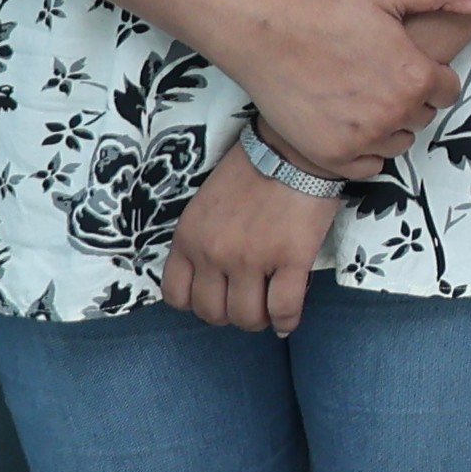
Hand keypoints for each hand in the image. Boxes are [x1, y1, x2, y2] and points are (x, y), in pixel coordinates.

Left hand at [161, 150, 335, 335]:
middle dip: (229, 315)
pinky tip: (288, 321)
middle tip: (246, 305)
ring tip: (268, 311)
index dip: (197, 304)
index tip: (215, 297)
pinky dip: (286, 322)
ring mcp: (252, 259)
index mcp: (188, 238)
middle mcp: (214, 254)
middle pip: (212, 312)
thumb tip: (217, 275)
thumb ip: (202, 239)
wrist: (293, 149)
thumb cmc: (251, 170)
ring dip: (257, 320)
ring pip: (246, 316)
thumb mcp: (206, 204)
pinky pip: (284, 308)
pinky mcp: (291, 259)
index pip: (177, 296)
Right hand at [229, 0, 470, 176]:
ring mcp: (363, 139)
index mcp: (416, 77)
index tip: (404, 65)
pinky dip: (364, 151)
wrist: (265, 37)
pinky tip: (349, 124)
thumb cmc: (327, 13)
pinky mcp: (333, 156)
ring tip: (361, 99)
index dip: (429, 77)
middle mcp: (394, 113)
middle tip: (377, 78)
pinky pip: (370, 167)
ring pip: (399, 143)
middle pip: (423, 117)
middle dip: (409, 100)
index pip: (448, 91)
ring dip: (389, 127)